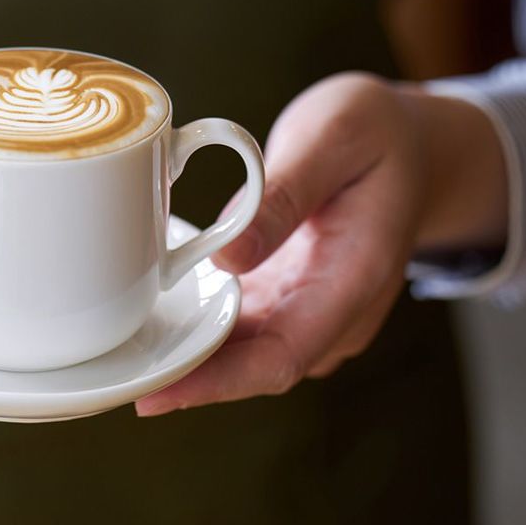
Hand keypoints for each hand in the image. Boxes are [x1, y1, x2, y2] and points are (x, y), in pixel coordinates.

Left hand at [136, 73, 506, 414]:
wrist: (412, 146)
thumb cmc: (375, 132)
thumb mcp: (336, 135)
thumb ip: (286, 192)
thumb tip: (228, 256)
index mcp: (355, 278)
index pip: (282, 356)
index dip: (218, 382)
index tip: (158, 392)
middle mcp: (334, 311)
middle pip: (253, 366)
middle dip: (186, 379)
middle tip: (113, 376)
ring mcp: (310, 310)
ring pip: (242, 353)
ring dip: (185, 357)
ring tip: (117, 357)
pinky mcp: (286, 298)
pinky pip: (238, 328)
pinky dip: (196, 329)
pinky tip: (146, 322)